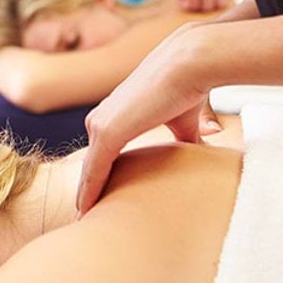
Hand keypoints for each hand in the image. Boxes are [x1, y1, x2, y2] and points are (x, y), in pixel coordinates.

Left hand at [75, 21, 219, 214]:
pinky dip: (88, 190)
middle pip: (91, 162)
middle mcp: (101, 117)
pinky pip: (93, 170)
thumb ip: (183, 138)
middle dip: (87, 188)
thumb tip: (200, 153)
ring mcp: (100, 124)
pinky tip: (84, 210)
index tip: (97, 198)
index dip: (99, 175)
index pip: (102, 151)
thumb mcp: (182, 120)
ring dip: (85, 193)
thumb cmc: (187, 87)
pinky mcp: (106, 132)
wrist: (188, 65)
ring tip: (82, 218)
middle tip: (84, 216)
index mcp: (115, 113)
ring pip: (89, 168)